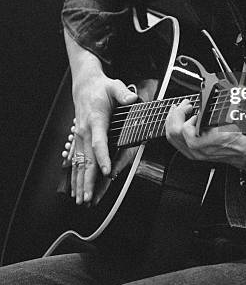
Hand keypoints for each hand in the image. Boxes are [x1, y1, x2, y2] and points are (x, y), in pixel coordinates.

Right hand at [71, 73, 137, 204]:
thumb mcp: (114, 86)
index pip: (99, 142)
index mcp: (95, 120)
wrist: (85, 85)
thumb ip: (123, 94)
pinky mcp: (78, 140)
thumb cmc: (101, 88)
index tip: (106, 171)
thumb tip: (132, 99)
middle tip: (88, 197)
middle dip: (87, 180)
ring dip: (79, 182)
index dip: (102, 157)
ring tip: (81, 199)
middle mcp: (85, 131)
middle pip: (86, 159)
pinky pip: (76, 161)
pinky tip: (75, 189)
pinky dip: (75, 176)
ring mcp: (80, 137)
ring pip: (79, 164)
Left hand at [165, 99, 245, 168]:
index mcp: (201, 143)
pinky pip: (177, 142)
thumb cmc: (236, 137)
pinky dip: (177, 129)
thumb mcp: (224, 121)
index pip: (183, 129)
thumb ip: (206, 116)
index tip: (194, 107)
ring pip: (172, 138)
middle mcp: (194, 151)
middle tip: (184, 105)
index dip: (186, 114)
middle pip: (173, 133)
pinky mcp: (193, 153)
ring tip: (180, 111)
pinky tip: (184, 122)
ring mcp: (192, 153)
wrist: (243, 151)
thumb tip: (198, 108)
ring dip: (173, 121)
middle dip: (175, 114)